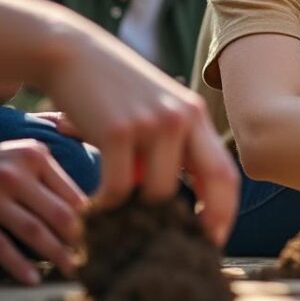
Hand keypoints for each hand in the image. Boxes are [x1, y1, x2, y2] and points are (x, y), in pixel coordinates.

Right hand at [0, 141, 85, 283]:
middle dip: (76, 239)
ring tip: (69, 268)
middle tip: (87, 255)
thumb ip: (48, 174)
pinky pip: (0, 246)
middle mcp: (13, 173)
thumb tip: (86, 206)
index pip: (71, 192)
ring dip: (56, 254)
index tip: (98, 234)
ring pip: (34, 231)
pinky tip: (33, 279)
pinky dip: (19, 265)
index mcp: (33, 155)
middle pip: (58, 213)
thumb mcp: (18, 156)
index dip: (88, 217)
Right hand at [37, 24, 238, 246]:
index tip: (215, 239)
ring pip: (159, 192)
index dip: (226, 211)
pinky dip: (108, 201)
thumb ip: (172, 149)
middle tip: (182, 245)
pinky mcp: (119, 131)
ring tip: (121, 211)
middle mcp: (183, 119)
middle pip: (212, 183)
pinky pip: (120, 186)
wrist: (73, 54)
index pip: (226, 172)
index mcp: (195, 116)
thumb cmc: (113, 92)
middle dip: (203, 221)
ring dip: (139, 209)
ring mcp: (153, 124)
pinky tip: (97, 202)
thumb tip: (180, 203)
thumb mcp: (155, 112)